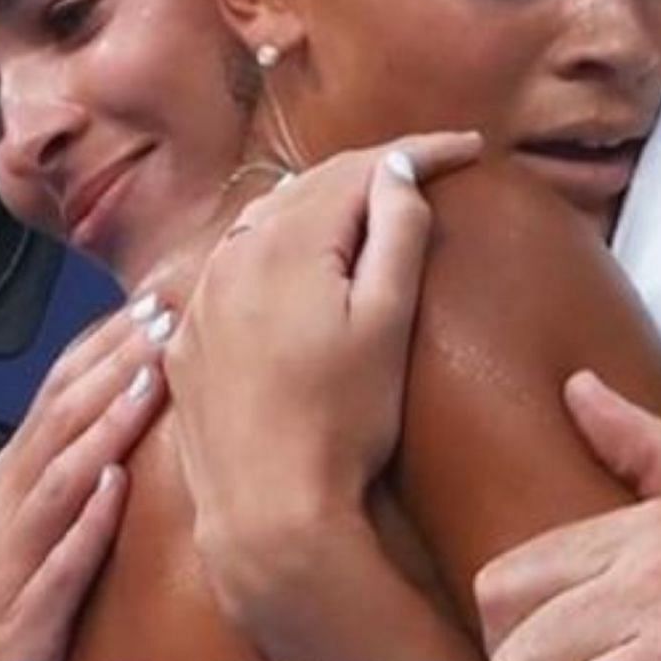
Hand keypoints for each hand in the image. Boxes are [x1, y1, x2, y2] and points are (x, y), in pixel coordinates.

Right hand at [0, 303, 168, 660]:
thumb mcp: (23, 521)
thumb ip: (63, 470)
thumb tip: (116, 414)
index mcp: (11, 479)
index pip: (57, 395)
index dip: (102, 347)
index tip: (152, 304)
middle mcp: (7, 506)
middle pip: (61, 419)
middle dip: (112, 364)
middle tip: (163, 315)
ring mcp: (13, 558)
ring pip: (61, 478)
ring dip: (105, 425)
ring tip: (149, 380)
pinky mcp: (25, 614)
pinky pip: (58, 562)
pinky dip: (86, 522)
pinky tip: (115, 487)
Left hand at [162, 137, 478, 607]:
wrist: (266, 510)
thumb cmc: (342, 421)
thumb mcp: (387, 321)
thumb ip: (398, 234)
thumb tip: (400, 172)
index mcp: (285, 240)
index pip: (362, 168)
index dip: (422, 152)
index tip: (471, 149)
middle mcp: (231, 255)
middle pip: (309, 188)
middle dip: (370, 173)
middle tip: (427, 169)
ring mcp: (202, 299)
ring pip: (264, 224)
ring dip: (318, 207)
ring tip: (367, 207)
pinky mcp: (188, 341)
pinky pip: (232, 270)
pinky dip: (273, 252)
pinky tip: (294, 265)